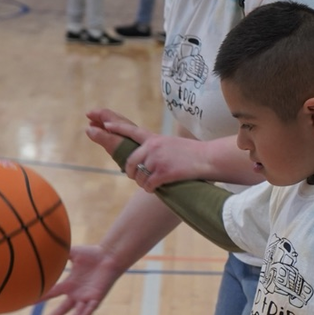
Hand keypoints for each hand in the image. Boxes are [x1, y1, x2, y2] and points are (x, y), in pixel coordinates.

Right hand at [41, 243, 123, 314]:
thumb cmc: (93, 254)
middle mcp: (77, 293)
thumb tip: (46, 245)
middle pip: (62, 309)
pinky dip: (85, 314)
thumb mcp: (73, 253)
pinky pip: (90, 308)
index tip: (29, 303)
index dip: (41, 298)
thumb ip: (60, 253)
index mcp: (70, 284)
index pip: (52, 293)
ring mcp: (87, 297)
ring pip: (77, 312)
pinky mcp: (97, 297)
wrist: (109, 255)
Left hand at [87, 107, 209, 191]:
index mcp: (154, 138)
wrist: (208, 158)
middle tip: (139, 178)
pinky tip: (156, 189)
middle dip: (133, 173)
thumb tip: (146, 158)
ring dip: (144, 183)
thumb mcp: (172, 143)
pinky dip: (150, 189)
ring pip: (139, 177)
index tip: (105, 125)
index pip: (131, 131)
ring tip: (154, 184)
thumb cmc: (193, 153)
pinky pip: (148, 185)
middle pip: (130, 163)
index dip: (117, 128)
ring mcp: (157, 160)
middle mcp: (152, 147)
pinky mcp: (163, 173)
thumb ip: (157, 147)